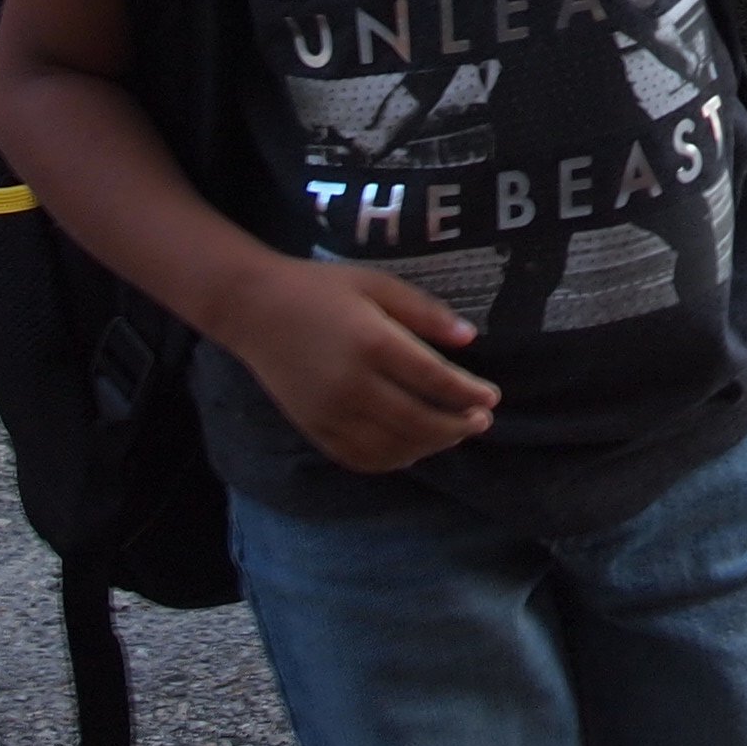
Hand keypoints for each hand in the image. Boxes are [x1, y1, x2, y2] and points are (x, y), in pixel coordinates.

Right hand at [225, 255, 502, 471]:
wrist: (254, 309)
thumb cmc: (322, 289)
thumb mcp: (378, 284)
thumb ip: (424, 312)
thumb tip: (470, 339)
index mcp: (373, 342)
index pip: (433, 380)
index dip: (468, 393)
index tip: (492, 397)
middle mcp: (352, 384)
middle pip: (417, 420)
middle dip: (456, 426)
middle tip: (481, 422)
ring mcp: (330, 412)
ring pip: (391, 446)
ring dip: (430, 446)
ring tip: (454, 434)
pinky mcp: (313, 428)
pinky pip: (359, 457)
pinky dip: (392, 460)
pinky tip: (412, 450)